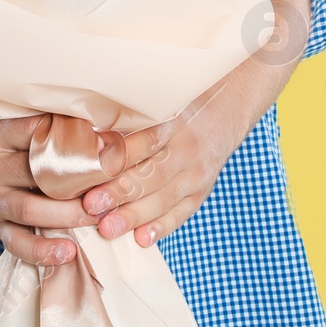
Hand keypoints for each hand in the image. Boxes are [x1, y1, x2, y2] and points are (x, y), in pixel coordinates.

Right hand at [0, 113, 108, 267]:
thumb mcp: (12, 124)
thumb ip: (47, 129)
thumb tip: (100, 137)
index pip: (33, 132)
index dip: (68, 137)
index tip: (103, 143)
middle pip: (35, 174)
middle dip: (75, 182)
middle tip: (109, 186)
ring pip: (29, 210)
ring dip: (66, 216)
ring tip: (97, 218)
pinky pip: (17, 243)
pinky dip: (43, 251)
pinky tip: (68, 253)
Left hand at [78, 0, 313, 246]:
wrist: (240, 91)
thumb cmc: (189, 88)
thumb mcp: (165, 87)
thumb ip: (132, 102)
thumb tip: (85, 110)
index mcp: (173, 119)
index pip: (141, 144)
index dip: (115, 162)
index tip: (89, 175)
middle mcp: (188, 145)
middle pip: (151, 174)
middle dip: (120, 194)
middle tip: (91, 208)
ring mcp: (199, 168)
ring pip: (165, 197)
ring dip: (136, 215)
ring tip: (108, 229)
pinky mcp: (205, 183)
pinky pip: (185, 209)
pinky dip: (164, 225)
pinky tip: (143, 239)